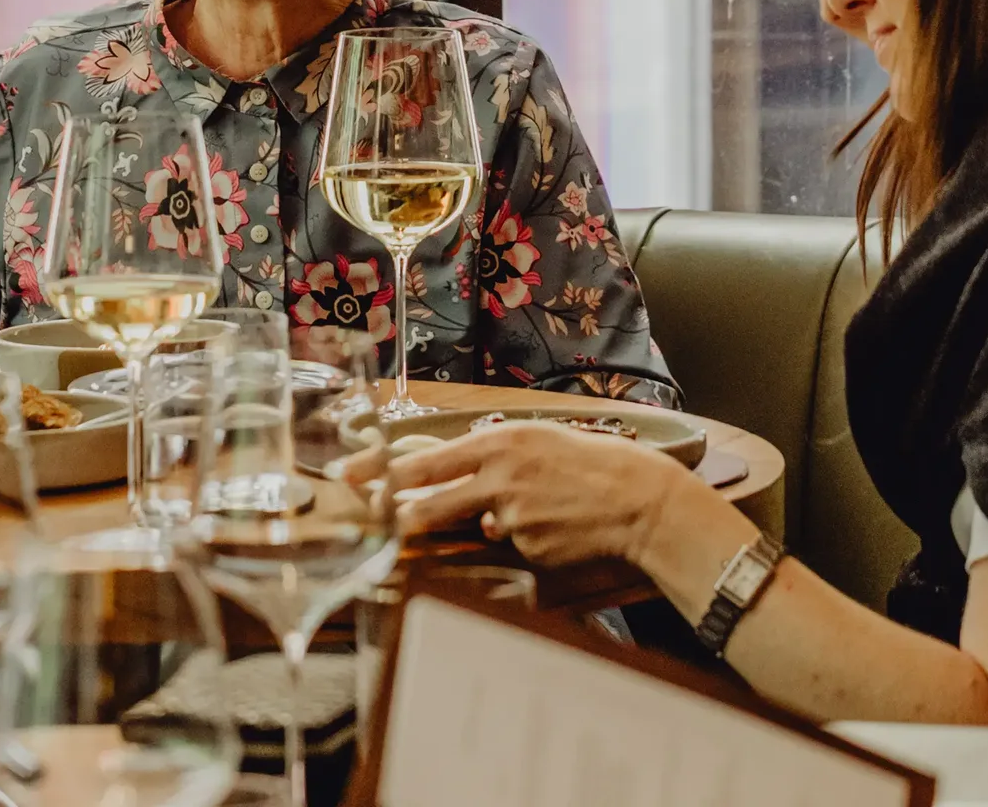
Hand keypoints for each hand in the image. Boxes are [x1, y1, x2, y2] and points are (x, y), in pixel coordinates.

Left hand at [387, 423, 704, 571]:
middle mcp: (499, 477)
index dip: (382, 472)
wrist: (637, 499)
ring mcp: (513, 516)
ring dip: (489, 519)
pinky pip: (511, 542)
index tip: (350, 477)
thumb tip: (450, 472)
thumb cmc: (587, 462)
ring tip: (533, 503)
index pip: (425, 461)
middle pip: (432, 502)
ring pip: (478, 523)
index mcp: (498, 443)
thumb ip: (489, 456)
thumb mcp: (534, 440)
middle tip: (383, 517)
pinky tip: (557, 523)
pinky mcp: (529, 546)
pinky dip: (525, 536)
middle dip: (406, 513)